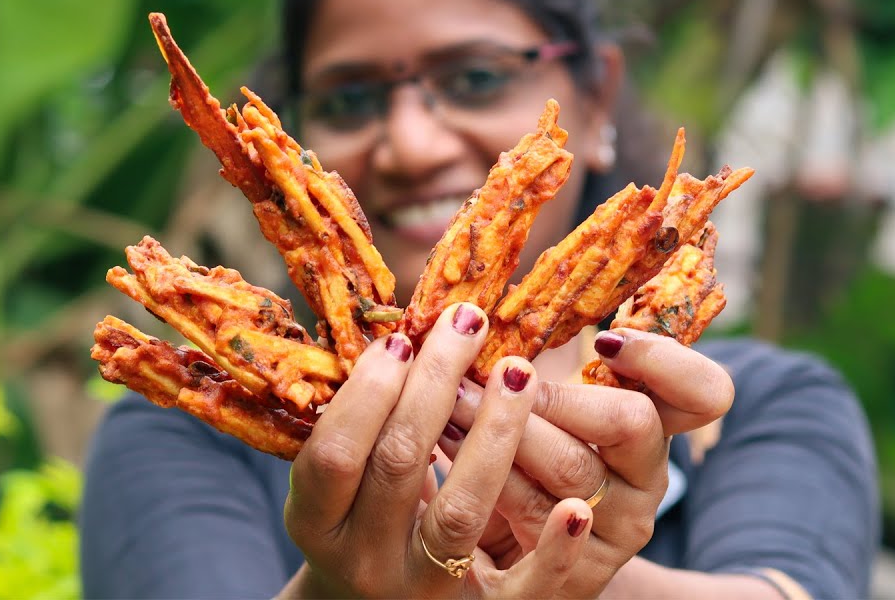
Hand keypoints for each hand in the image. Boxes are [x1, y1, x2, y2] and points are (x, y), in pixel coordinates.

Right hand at [283, 303, 595, 598]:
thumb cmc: (368, 519)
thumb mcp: (346, 479)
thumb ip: (365, 422)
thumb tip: (410, 333)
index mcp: (317, 523)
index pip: (334, 452)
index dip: (367, 391)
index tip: (404, 339)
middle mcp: (363, 562)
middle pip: (397, 462)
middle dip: (435, 382)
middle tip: (467, 321)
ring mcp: (423, 590)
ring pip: (460, 510)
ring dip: (492, 434)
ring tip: (517, 372)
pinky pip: (525, 590)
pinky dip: (553, 550)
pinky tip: (577, 507)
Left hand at [442, 329, 733, 595]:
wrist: (503, 554)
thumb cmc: (521, 453)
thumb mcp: (545, 401)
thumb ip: (548, 348)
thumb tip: (505, 283)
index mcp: (654, 427)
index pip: (705, 393)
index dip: (666, 361)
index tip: (606, 339)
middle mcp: (647, 479)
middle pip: (632, 421)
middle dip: (556, 392)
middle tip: (497, 371)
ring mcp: (617, 530)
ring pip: (572, 469)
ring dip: (505, 428)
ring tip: (450, 402)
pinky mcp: (578, 576)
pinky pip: (542, 525)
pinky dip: (499, 486)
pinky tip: (456, 454)